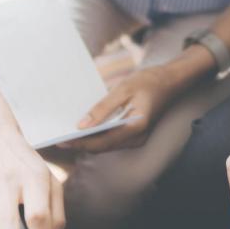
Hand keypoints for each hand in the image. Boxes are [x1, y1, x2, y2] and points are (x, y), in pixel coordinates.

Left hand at [64, 66, 185, 152]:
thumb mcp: (123, 90)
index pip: (101, 143)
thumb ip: (102, 109)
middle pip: (102, 147)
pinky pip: (111, 139)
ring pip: (106, 145)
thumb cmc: (147, 82)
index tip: (61, 140)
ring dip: (88, 140)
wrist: (170, 81)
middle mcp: (136, 138)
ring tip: (68, 131)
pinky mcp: (133, 134)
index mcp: (135, 128)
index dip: (79, 143)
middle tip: (59, 136)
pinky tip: (85, 126)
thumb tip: (81, 125)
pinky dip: (97, 135)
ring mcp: (136, 138)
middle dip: (80, 143)